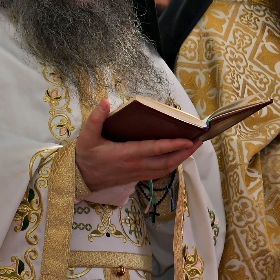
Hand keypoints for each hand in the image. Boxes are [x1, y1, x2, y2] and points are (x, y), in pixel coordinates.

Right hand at [74, 99, 198, 192]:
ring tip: (193, 148)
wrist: (79, 179)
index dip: (172, 145)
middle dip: (184, 152)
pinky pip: (159, 173)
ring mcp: (137, 173)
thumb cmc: (85, 156)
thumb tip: (105, 101)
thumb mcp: (86, 137)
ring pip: (165, 169)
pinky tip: (177, 158)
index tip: (187, 139)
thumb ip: (95, 119)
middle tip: (199, 142)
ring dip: (181, 159)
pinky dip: (171, 165)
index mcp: (126, 154)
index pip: (154, 149)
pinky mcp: (137, 177)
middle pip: (166, 161)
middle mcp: (136, 165)